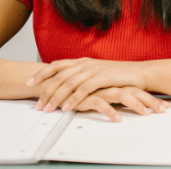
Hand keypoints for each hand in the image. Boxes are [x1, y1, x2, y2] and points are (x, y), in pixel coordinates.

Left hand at [27, 57, 146, 113]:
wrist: (141, 73)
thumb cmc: (120, 76)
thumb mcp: (98, 74)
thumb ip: (83, 78)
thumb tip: (66, 86)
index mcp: (83, 61)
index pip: (57, 65)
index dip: (42, 73)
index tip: (29, 83)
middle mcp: (86, 63)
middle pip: (60, 75)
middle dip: (46, 90)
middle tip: (38, 104)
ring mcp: (94, 69)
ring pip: (69, 83)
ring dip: (57, 97)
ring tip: (49, 109)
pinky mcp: (104, 77)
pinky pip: (84, 89)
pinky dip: (74, 98)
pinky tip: (67, 107)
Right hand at [73, 87, 170, 121]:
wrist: (59, 83)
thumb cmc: (81, 90)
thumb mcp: (102, 91)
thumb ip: (115, 95)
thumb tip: (130, 103)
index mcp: (115, 83)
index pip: (137, 90)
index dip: (151, 98)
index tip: (164, 106)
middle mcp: (110, 85)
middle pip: (134, 91)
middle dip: (150, 101)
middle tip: (162, 110)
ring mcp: (100, 89)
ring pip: (121, 95)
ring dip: (135, 104)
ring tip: (145, 113)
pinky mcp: (87, 96)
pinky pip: (100, 104)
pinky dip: (110, 111)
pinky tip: (117, 119)